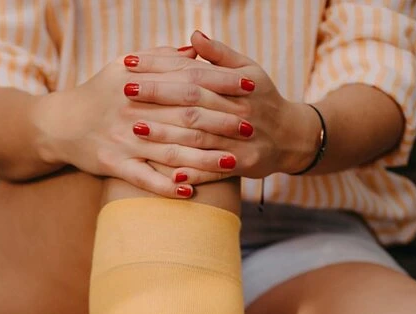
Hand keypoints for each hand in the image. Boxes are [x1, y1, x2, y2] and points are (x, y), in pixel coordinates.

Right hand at [49, 43, 236, 197]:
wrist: (60, 124)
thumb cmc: (99, 93)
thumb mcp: (125, 67)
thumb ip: (162, 59)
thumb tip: (197, 50)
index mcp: (139, 81)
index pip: (188, 80)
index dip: (220, 84)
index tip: (249, 88)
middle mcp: (132, 109)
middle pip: (184, 116)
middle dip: (220, 122)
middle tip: (249, 128)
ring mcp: (123, 138)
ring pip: (170, 149)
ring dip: (203, 158)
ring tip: (232, 162)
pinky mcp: (113, 163)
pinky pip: (144, 178)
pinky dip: (167, 185)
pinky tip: (190, 190)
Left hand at [124, 29, 320, 186]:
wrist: (292, 137)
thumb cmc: (264, 99)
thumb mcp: (249, 70)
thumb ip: (220, 55)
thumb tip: (193, 35)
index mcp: (235, 84)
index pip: (191, 71)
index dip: (160, 66)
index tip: (130, 62)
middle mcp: (237, 110)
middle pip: (191, 101)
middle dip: (157, 96)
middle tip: (124, 91)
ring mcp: (240, 139)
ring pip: (198, 136)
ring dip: (166, 135)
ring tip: (135, 130)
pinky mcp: (244, 164)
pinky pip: (214, 171)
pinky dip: (193, 173)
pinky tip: (169, 176)